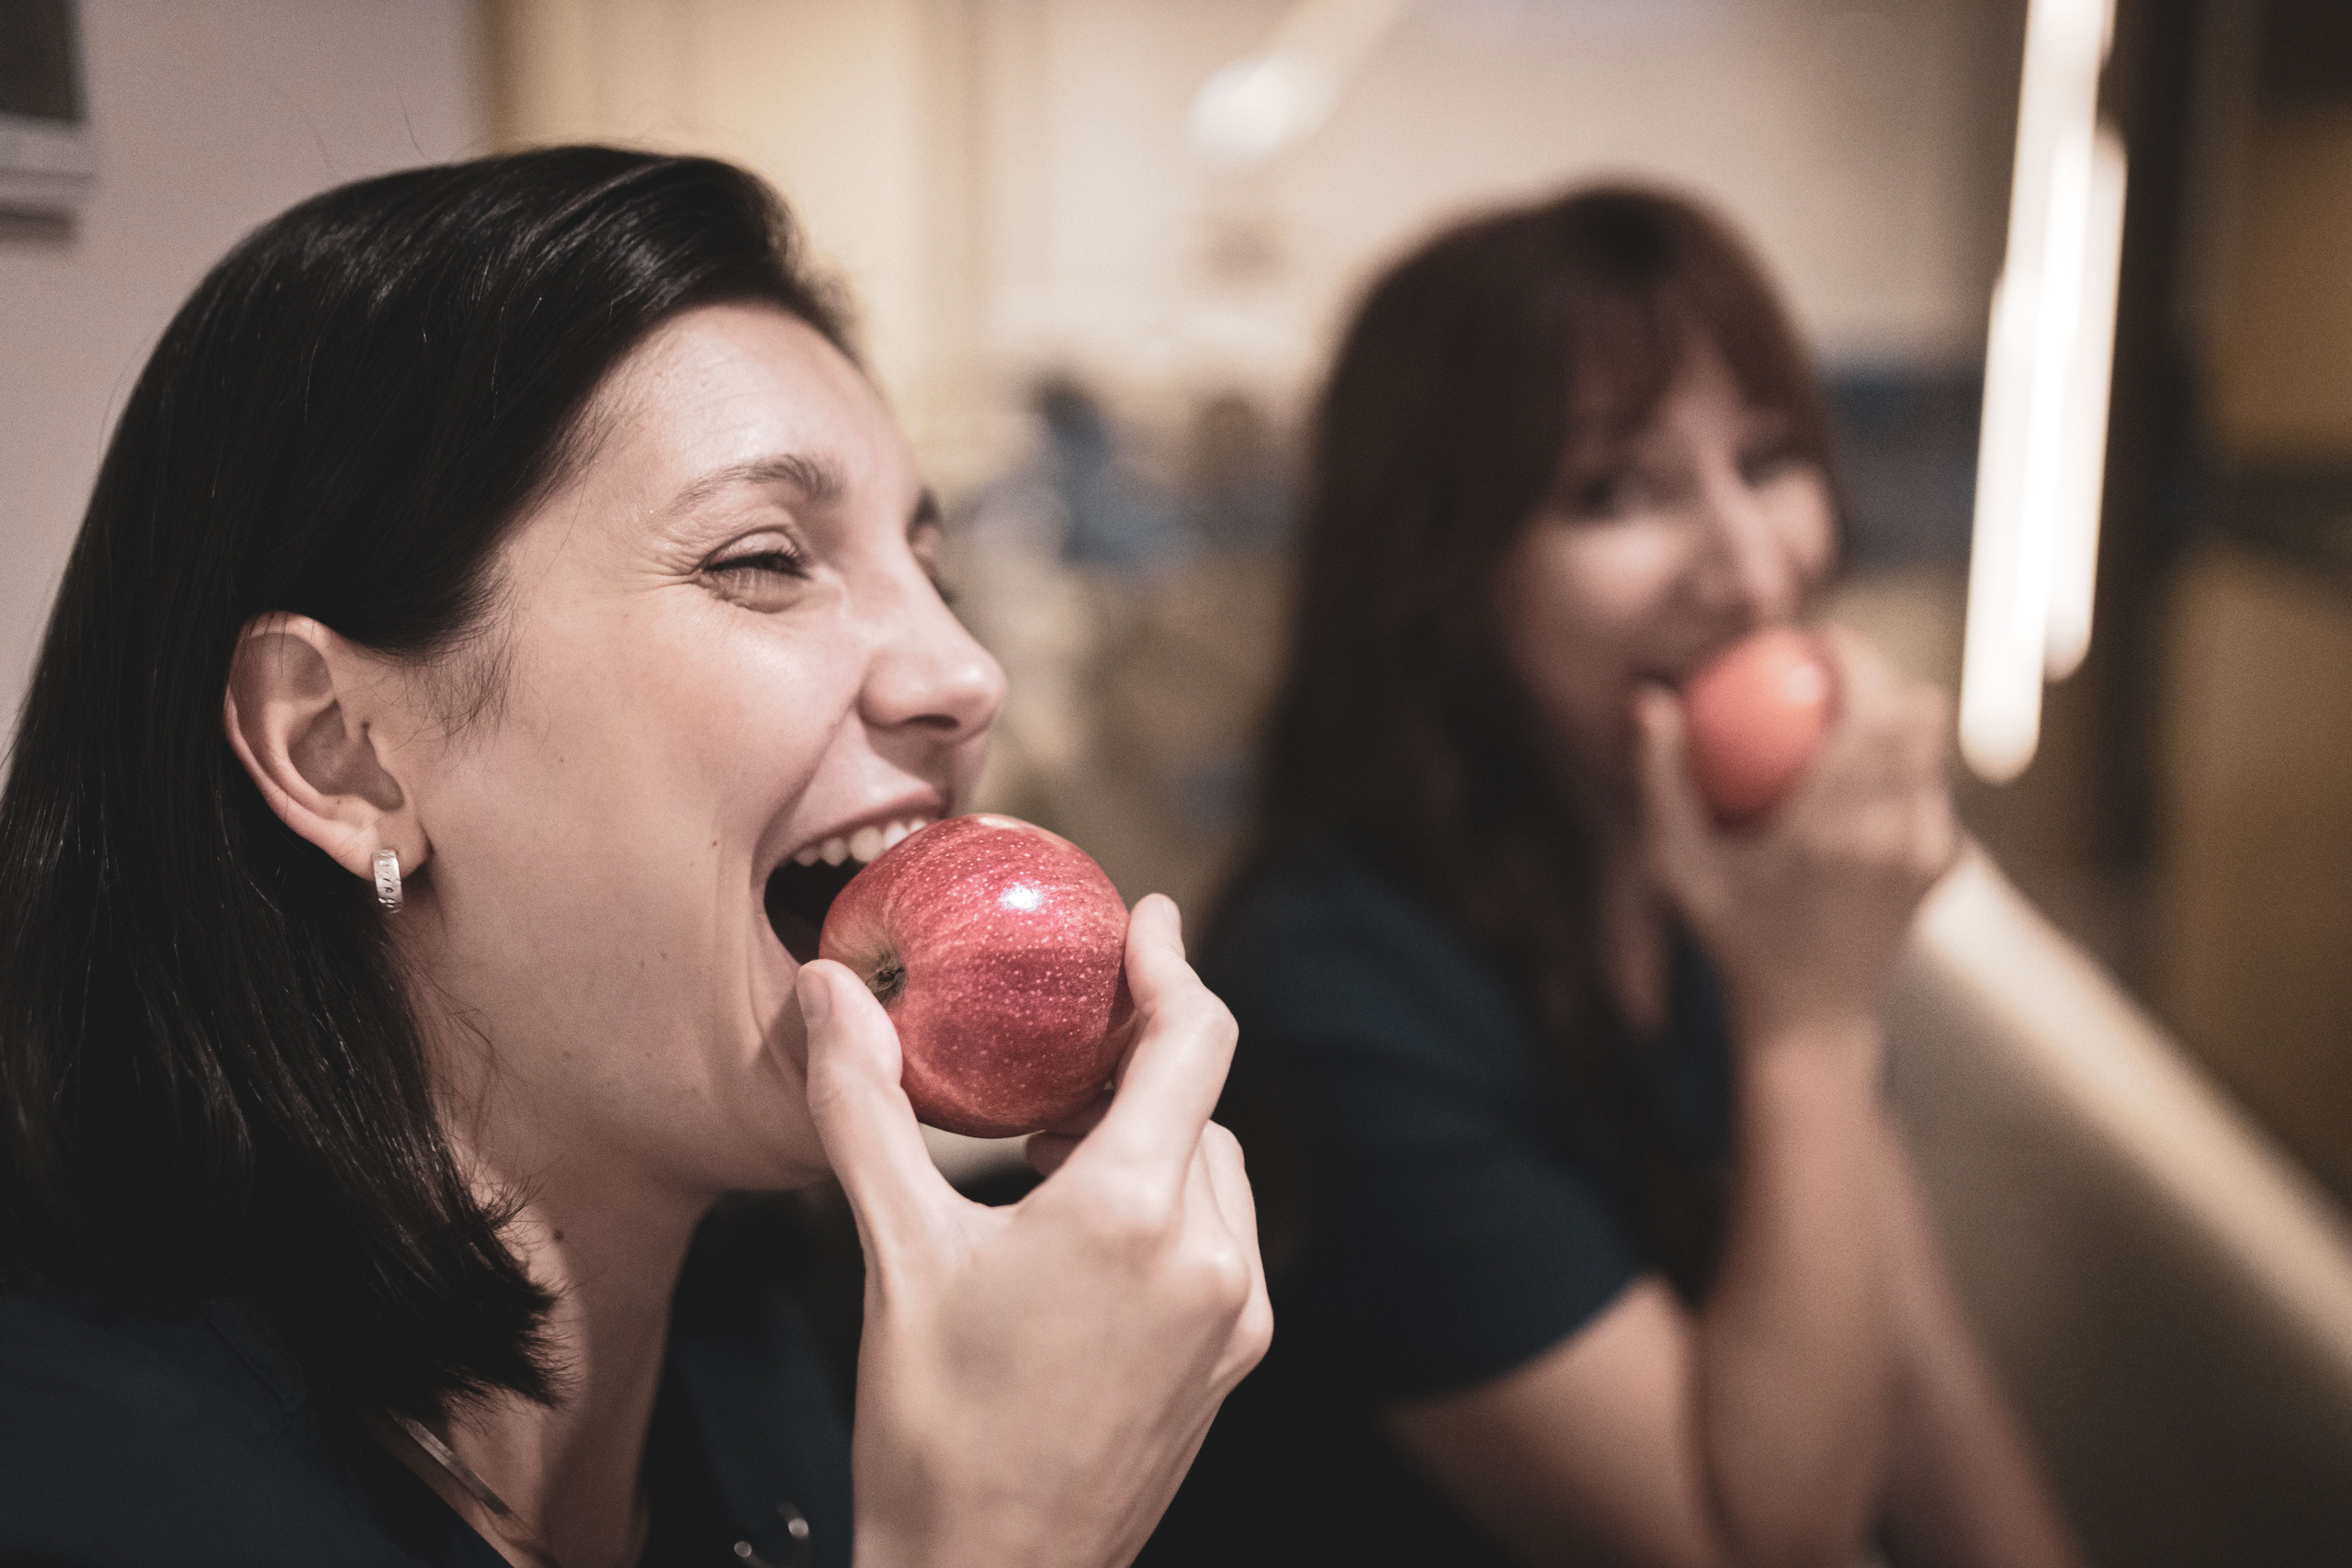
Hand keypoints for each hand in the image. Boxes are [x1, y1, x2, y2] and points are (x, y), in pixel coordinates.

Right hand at [796, 893, 1271, 1567]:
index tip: (1146, 918)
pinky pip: (1222, 1239)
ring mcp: (1234, 1317)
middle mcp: (1209, 1256)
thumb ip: (862, 1106)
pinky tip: (1090, 1231)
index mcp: (1131, 1212)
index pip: (1193, 1039)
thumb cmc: (932, 1429)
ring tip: (1058, 1143)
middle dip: (1140, 1055)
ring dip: (1155, 1134)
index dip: (1171, 964)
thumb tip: (824, 987)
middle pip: (1200, 1101)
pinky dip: (1173, 1201)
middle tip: (1064, 1041)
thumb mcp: (892, 1253)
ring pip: (1215, 1170)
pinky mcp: (1233, 1363)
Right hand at [1635, 626, 1956, 1043]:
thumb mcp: (1678, 866)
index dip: (1852, 654)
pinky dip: (1904, 767)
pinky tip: (1859, 780)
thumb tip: (1649, 699)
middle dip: (1879, 675)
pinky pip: (1934, 786)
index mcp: (1837, 824)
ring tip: (1842, 721)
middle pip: (1918, 709)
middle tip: (1828, 672)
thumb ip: (1661, 779)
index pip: (1870, 704)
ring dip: (1895, 719)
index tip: (1814, 643)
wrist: (1811, 1019)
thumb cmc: (1733, 938)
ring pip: (1933, 744)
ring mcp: (1930, 849)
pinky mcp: (1944, 863)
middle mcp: (1898, 831)